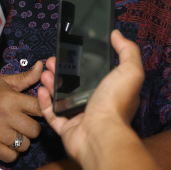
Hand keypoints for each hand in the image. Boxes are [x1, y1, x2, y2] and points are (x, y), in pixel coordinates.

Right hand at [0, 61, 43, 162]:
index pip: (40, 107)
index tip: (38, 111)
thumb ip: (25, 77)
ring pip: (25, 145)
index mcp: (11, 99)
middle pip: (36, 130)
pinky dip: (11, 152)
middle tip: (23, 123)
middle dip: (32, 128)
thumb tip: (42, 67)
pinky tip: (6, 143)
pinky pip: (12, 156)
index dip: (43, 110)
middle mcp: (6, 116)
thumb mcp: (2, 82)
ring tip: (13, 133)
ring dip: (22, 141)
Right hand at [38, 30, 143, 163]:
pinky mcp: (66, 129)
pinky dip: (45, 102)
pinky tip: (41, 89)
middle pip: (75, 83)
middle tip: (52, 60)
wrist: (99, 135)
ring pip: (62, 97)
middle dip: (62, 70)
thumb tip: (117, 34)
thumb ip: (127, 51)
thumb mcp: (129, 71)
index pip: (96, 73)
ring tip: (45, 72)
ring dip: (52, 83)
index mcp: (111, 91)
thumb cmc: (114, 103)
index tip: (71, 50)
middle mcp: (96, 104)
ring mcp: (80, 117)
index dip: (83, 61)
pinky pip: (52, 114)